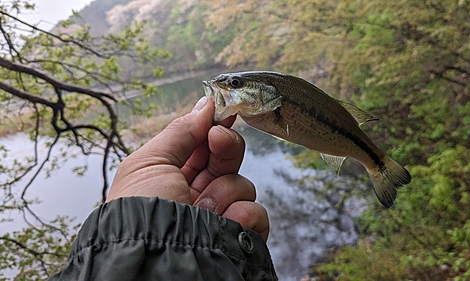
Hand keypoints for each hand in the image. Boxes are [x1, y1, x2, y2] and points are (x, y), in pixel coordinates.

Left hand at [107, 97, 269, 240]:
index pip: (201, 146)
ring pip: (242, 184)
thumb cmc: (141, 212)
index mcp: (172, 178)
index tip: (223, 111)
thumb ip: (180, 131)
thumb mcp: (150, 162)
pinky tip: (225, 223)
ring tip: (203, 209)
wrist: (155, 259)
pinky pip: (257, 212)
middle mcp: (198, 196)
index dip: (213, 127)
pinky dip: (243, 215)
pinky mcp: (239, 235)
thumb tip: (205, 105)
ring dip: (224, 191)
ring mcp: (220, 216)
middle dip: (225, 146)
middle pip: (226, 159)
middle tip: (218, 139)